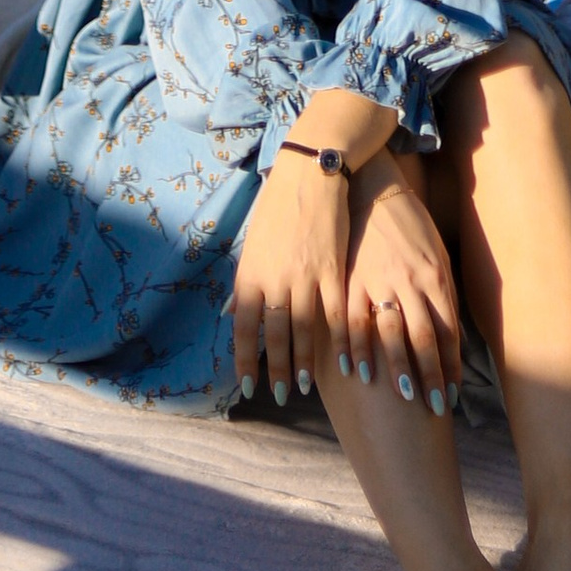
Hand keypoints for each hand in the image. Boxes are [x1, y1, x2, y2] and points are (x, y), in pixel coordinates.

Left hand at [231, 149, 348, 407]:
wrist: (310, 173)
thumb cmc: (277, 207)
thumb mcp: (253, 244)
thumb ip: (245, 283)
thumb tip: (231, 315)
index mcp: (251, 273)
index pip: (243, 327)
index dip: (245, 360)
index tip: (248, 387)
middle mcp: (276, 279)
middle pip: (274, 336)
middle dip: (276, 370)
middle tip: (279, 397)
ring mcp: (307, 276)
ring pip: (304, 332)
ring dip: (303, 363)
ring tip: (303, 388)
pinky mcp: (334, 271)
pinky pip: (335, 316)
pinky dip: (336, 343)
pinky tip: (338, 364)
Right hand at [345, 160, 461, 412]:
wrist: (372, 187)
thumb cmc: (411, 223)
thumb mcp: (437, 253)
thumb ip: (445, 296)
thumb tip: (455, 340)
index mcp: (434, 276)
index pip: (447, 330)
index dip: (451, 365)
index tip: (453, 395)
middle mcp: (409, 281)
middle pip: (423, 338)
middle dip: (431, 376)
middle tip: (436, 409)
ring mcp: (378, 281)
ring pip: (390, 333)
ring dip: (397, 369)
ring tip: (404, 400)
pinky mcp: (351, 279)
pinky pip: (352, 319)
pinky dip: (355, 348)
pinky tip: (356, 372)